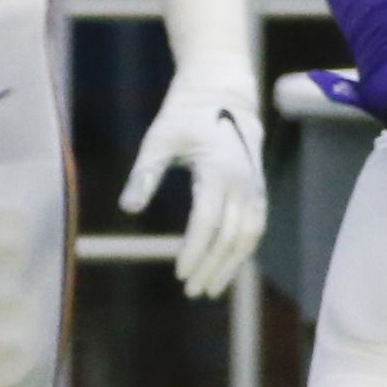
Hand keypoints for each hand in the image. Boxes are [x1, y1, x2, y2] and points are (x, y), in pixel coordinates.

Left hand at [121, 76, 266, 297]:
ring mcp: (254, 188)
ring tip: (210, 289)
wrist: (223, 95)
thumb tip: (127, 209)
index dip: (194, 250)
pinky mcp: (258, 190)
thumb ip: (145, 174)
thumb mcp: (159, 140)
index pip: (207, 221)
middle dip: (210, 267)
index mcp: (218, 170)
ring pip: (247, 237)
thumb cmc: (184, 117)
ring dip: (230, 266)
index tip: (180, 274)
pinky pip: (255, 228)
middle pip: (229, 236)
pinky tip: (225, 269)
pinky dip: (242, 252)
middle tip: (191, 291)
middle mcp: (242, 183)